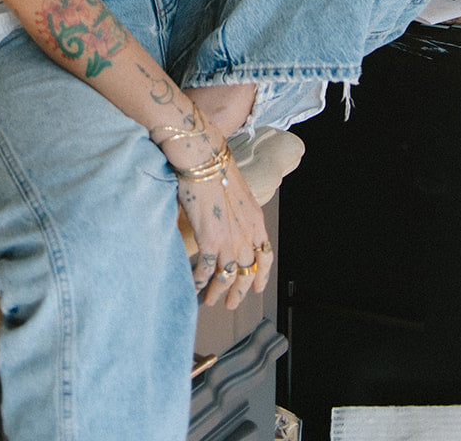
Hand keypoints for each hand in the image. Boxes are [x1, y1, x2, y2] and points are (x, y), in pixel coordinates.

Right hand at [173, 143, 272, 309]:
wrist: (204, 156)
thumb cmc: (214, 166)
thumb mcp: (234, 191)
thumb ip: (234, 212)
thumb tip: (225, 221)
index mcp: (256, 219)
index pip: (265, 255)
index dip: (261, 275)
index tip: (256, 288)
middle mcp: (247, 233)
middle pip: (247, 272)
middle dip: (239, 291)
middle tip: (231, 304)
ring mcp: (230, 239)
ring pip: (228, 277)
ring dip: (219, 292)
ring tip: (211, 300)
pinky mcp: (211, 240)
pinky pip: (207, 270)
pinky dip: (200, 281)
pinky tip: (194, 286)